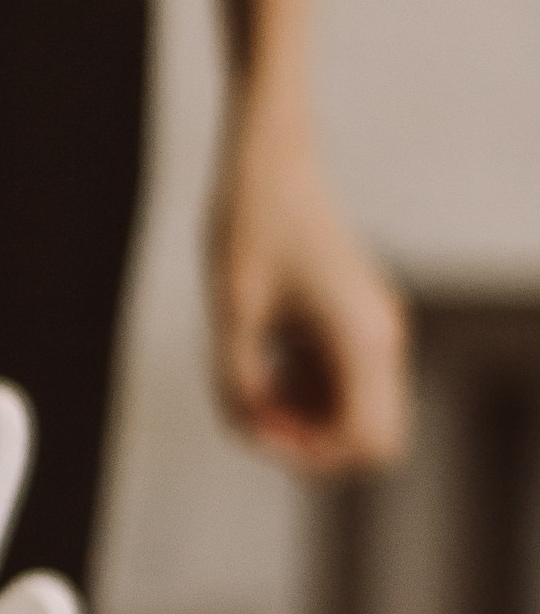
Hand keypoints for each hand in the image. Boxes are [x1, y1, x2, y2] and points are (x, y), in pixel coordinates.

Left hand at [211, 106, 408, 472]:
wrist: (271, 159)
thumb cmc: (249, 224)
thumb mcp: (231, 312)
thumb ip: (236, 381)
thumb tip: (249, 431)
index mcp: (362, 338)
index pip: (365, 440)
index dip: (310, 453)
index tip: (256, 423)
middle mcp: (382, 337)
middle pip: (372, 436)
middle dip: (313, 440)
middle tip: (256, 409)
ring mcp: (375, 327)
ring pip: (358, 410)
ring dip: (308, 414)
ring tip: (256, 382)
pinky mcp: (358, 317)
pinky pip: (345, 380)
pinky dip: (309, 388)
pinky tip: (268, 360)